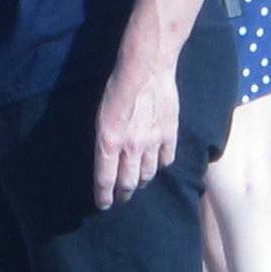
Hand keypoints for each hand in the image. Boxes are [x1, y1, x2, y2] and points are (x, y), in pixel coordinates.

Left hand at [87, 51, 179, 211]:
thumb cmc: (117, 86)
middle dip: (122, 194)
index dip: (104, 196)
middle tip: (120, 198)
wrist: (146, 67)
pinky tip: (157, 164)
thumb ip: (105, 140)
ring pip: (147, 174)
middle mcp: (131, 147)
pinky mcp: (169, 134)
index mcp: (108, 141)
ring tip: (137, 183)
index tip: (103, 204)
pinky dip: (160, 165)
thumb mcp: (101, 115)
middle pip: (128, 183)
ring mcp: (152, 142)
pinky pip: (166, 159)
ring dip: (140, 181)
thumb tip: (107, 158)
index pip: (105, 180)